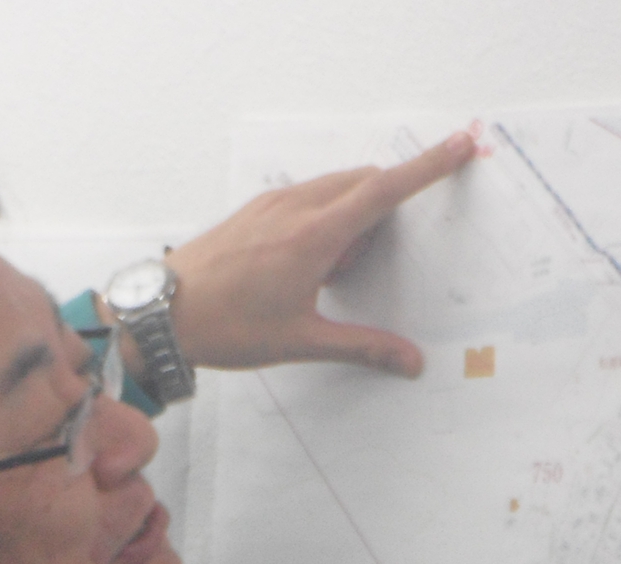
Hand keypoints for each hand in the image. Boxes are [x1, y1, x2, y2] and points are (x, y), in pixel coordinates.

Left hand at [155, 130, 477, 378]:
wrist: (161, 314)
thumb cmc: (226, 327)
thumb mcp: (301, 341)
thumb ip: (362, 346)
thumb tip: (410, 362)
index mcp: (314, 236)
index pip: (384, 190)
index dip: (428, 167)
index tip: (460, 145)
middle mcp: (295, 208)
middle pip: (363, 182)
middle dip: (386, 206)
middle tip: (373, 260)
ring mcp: (272, 204)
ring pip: (334, 188)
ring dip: (353, 215)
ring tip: (332, 273)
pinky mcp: (255, 210)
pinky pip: (306, 197)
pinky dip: (325, 218)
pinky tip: (307, 265)